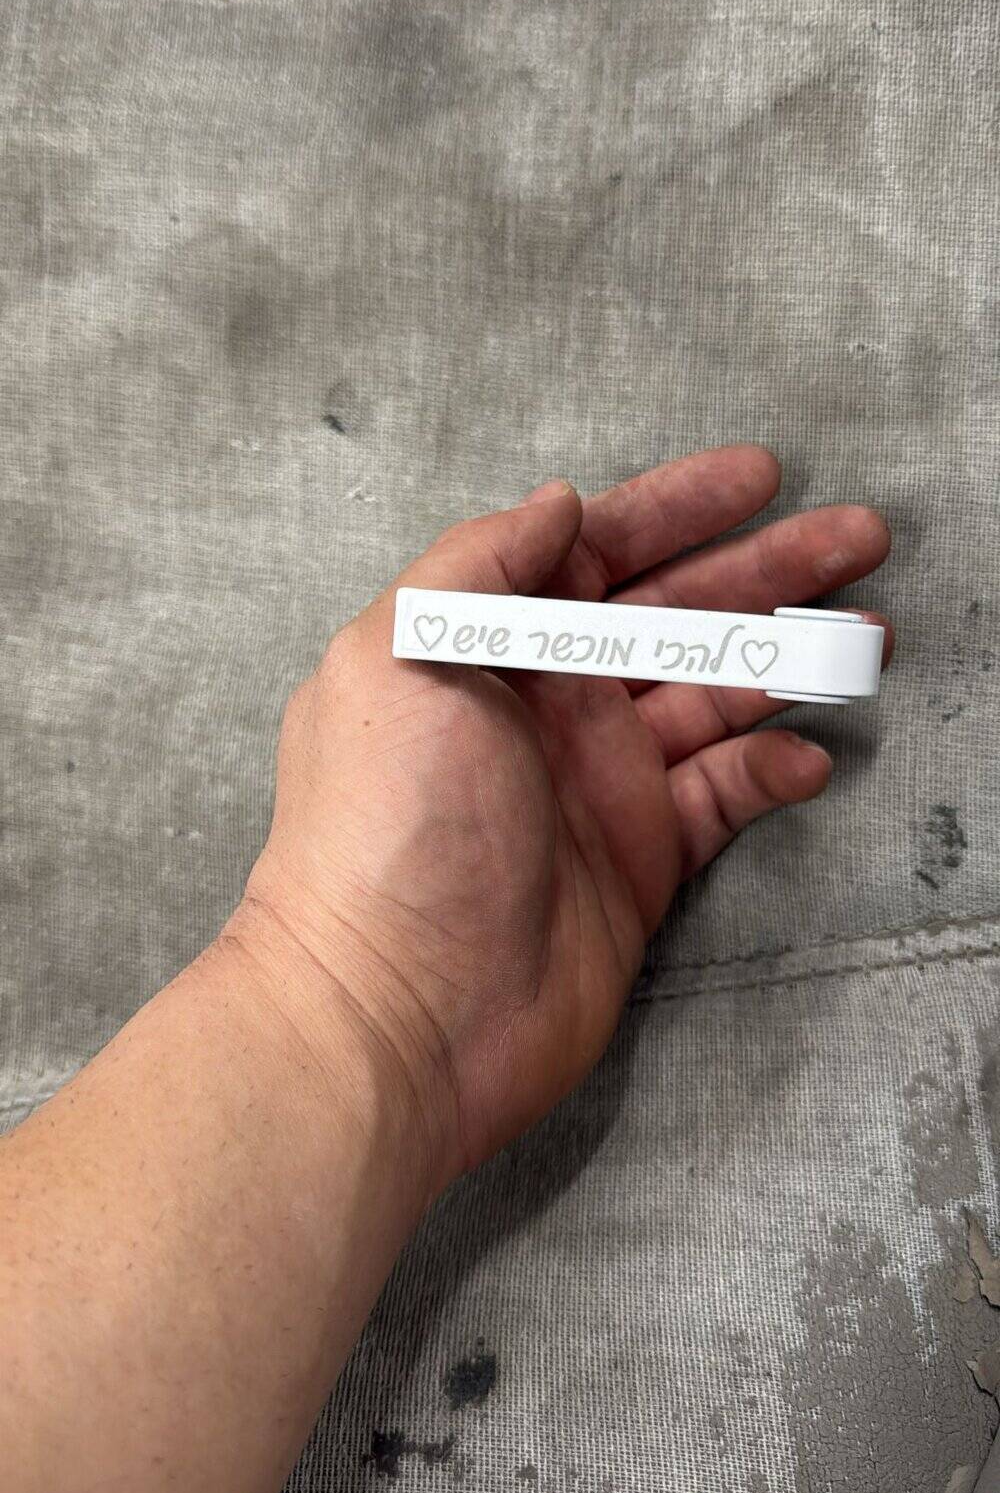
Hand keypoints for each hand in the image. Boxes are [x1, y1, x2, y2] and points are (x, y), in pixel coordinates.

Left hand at [233, 446, 891, 1193]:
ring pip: (712, 696)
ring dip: (789, 660)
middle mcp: (545, 704)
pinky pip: (721, 797)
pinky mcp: (636, 860)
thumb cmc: (387, 830)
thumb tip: (558, 505)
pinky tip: (810, 755)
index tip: (762, 475)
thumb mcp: (402, 661)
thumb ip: (479, 566)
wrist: (399, 1016)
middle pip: (672, 614)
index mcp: (485, 645)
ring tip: (868, 635)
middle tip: (859, 537)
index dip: (677, 507)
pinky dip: (768, 771)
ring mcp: (595, 783)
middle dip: (764, 573)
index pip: (595, 553)